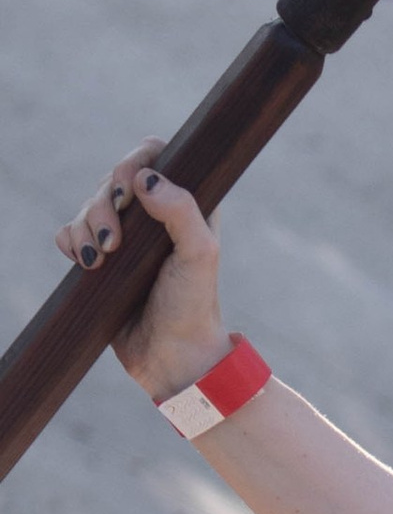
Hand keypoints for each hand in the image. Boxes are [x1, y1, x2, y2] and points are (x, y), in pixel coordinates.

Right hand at [53, 154, 228, 403]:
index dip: (136, 160)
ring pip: (89, 204)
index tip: (129, 190)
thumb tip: (146, 178)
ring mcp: (126, 237)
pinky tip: (83, 263)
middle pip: (115, 178)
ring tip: (99, 260)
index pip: (157, 155)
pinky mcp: (101, 259)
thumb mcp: (199, 256)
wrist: (171, 357)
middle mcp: (155, 216)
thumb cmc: (193, 306)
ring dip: (86, 225)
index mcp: (187, 205)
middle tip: (113, 242)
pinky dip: (71, 241)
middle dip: (105, 204)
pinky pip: (72, 232)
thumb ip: (181, 212)